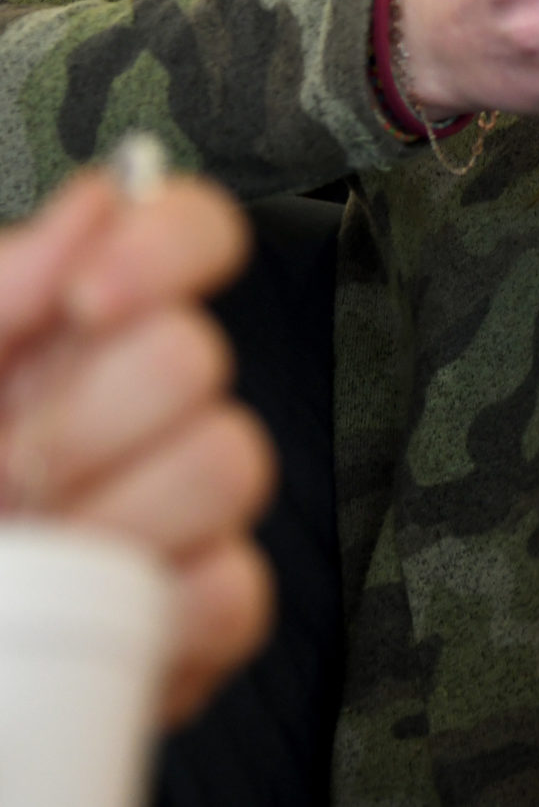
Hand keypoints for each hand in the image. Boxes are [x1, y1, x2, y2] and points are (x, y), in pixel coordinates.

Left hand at [0, 173, 275, 723]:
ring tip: (39, 552)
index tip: (89, 302)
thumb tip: (100, 201)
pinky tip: (89, 615)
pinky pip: (237, 591)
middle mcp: (138, 408)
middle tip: (9, 469)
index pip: (194, 232)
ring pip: (235, 462)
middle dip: (93, 417)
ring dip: (120, 513)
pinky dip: (164, 609)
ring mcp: (178, 510)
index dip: (169, 248)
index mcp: (73, 335)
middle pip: (201, 355)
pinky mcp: (198, 612)